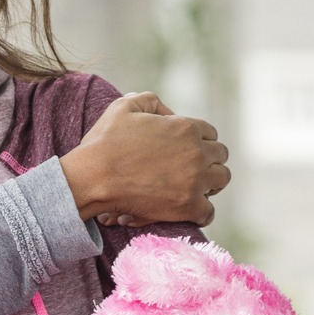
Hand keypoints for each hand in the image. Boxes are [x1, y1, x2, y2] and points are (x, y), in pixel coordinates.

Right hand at [59, 92, 229, 227]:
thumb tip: (166, 112)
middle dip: (209, 160)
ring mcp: (195, 180)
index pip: (210, 133)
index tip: (188, 150)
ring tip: (196, 188)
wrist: (93, 177)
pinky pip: (208, 212)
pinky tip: (190, 211)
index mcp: (186, 127)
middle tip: (193, 169)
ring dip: (211, 183)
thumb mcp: (125, 106)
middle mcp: (197, 152)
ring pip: (221, 180)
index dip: (199, 141)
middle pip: (220, 155)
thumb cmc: (105, 142)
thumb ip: (150, 101)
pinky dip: (202, 213)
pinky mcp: (187, 207)